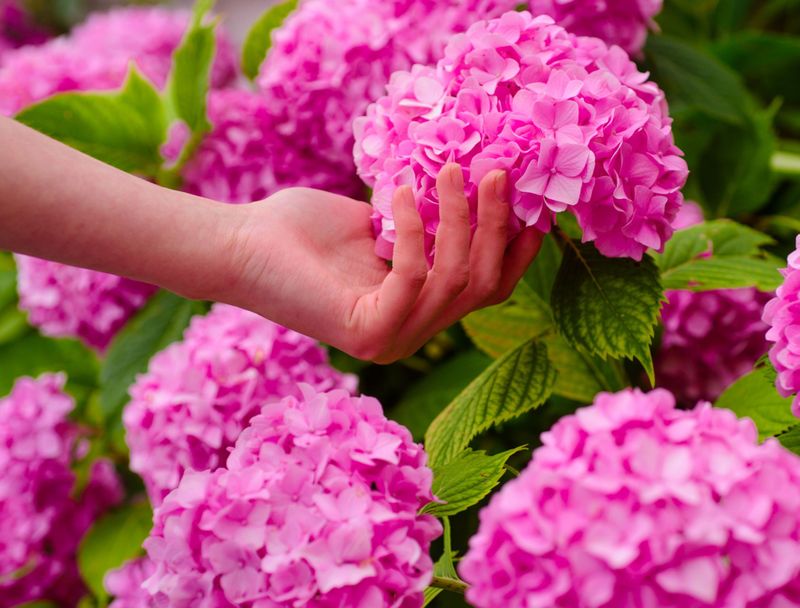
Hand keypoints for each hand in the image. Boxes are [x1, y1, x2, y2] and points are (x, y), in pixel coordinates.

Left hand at [223, 163, 542, 362]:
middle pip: (480, 286)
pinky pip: (414, 278)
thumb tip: (478, 186)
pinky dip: (412, 230)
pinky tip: (396, 193)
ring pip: (454, 281)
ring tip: (447, 169)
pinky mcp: (368, 335)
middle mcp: (411, 334)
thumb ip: (430, 219)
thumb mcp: (381, 221)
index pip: (486, 290)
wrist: (242, 245)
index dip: (514, 250)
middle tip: (496, 171)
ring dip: (458, 218)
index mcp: (418, 311)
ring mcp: (392, 340)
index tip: (532, 205)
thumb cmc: (303, 231)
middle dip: (495, 226)